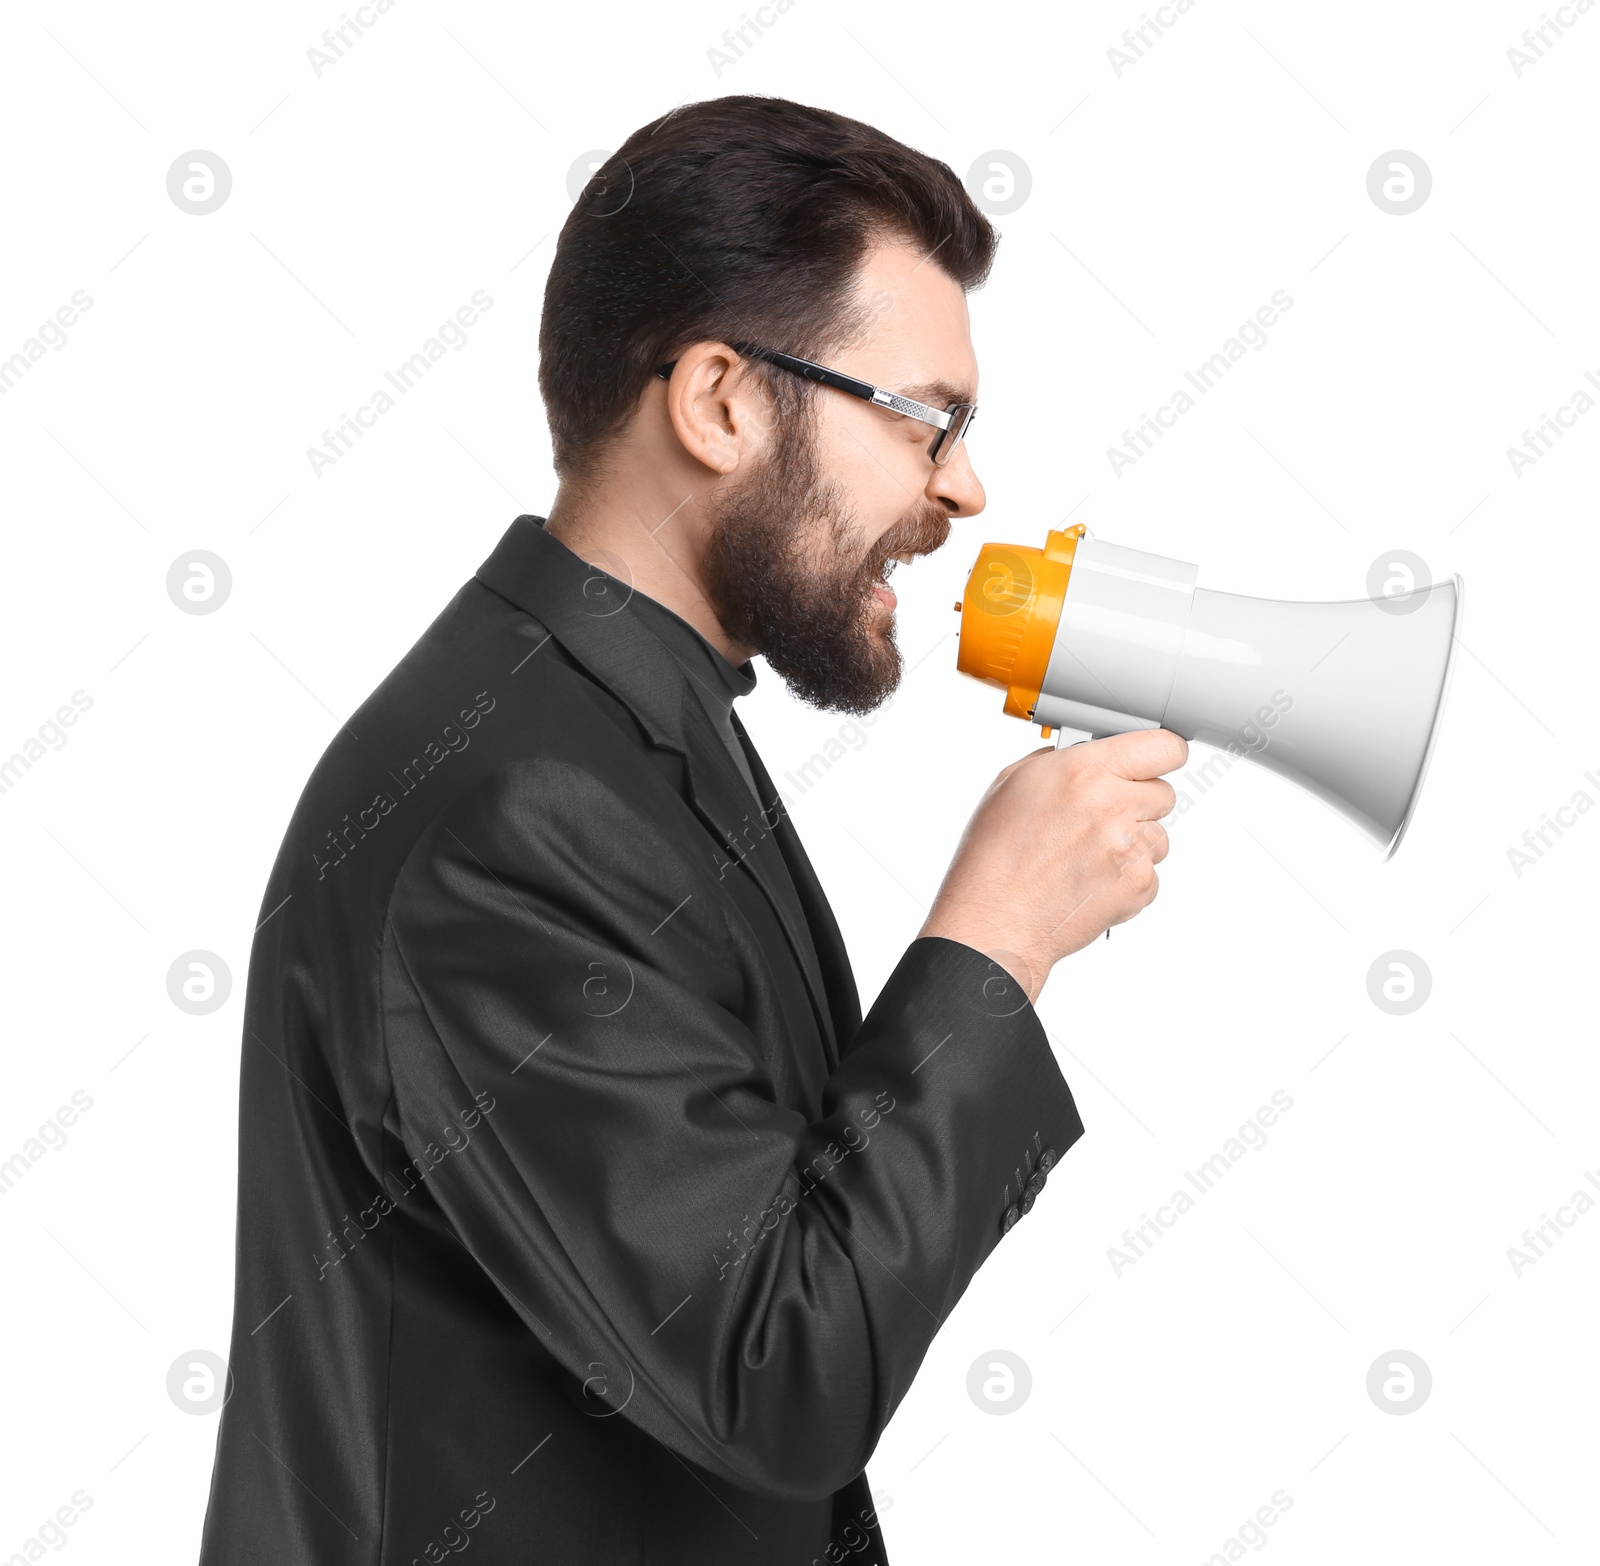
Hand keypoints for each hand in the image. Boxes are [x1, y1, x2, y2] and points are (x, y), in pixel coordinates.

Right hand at [918, 729, 1188, 1003]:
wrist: (994, 919)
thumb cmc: (994, 858)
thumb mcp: (1012, 785)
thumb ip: (1059, 761)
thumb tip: (1084, 753)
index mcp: (1081, 770)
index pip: (1162, 746)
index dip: (1161, 753)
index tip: (1157, 760)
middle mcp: (1111, 804)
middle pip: (1164, 792)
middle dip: (1139, 802)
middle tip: (1104, 818)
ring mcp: (1129, 847)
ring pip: (1159, 836)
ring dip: (1133, 843)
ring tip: (1088, 857)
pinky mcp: (1138, 885)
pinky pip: (1150, 873)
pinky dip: (1127, 879)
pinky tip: (1091, 881)